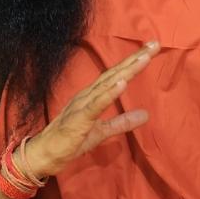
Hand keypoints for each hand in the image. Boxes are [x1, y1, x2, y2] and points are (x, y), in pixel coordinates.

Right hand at [26, 41, 158, 176]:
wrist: (44, 155)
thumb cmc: (70, 142)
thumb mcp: (102, 131)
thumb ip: (122, 122)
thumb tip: (146, 115)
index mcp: (92, 96)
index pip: (116, 75)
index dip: (134, 62)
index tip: (152, 48)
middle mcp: (88, 95)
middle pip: (115, 73)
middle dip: (135, 58)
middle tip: (155, 44)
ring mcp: (82, 105)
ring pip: (107, 84)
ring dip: (126, 70)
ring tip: (144, 58)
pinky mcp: (79, 119)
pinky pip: (96, 105)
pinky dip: (109, 94)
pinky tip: (121, 84)